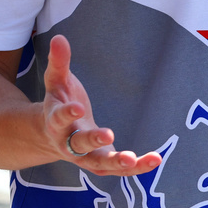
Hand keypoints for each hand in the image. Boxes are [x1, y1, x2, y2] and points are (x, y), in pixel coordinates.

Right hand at [41, 34, 161, 176]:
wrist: (53, 134)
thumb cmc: (59, 101)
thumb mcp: (57, 81)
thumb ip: (59, 62)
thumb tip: (59, 38)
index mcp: (55, 122)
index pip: (59, 119)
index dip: (67, 114)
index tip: (78, 107)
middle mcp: (67, 144)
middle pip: (78, 145)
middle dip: (92, 141)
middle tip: (108, 134)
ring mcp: (84, 157)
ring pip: (99, 164)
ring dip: (115, 163)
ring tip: (132, 159)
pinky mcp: (101, 163)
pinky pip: (118, 169)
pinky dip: (136, 166)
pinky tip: (155, 159)